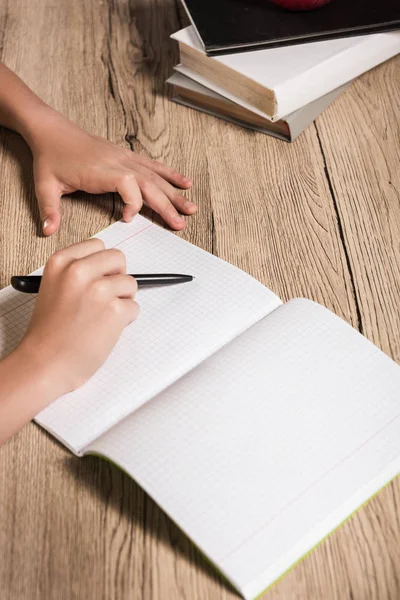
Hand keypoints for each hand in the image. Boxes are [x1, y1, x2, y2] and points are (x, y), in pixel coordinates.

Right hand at [21, 238, 138, 394]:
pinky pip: (134, 307)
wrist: (46, 363)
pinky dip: (126, 320)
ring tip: (103, 318)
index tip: (99, 278)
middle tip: (107, 297)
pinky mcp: (115, 310)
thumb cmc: (49, 333)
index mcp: (61, 262)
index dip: (103, 264)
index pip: (97, 246)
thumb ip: (76, 275)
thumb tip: (108, 271)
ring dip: (123, 300)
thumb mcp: (53, 289)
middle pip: (118, 259)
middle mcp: (79, 271)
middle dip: (118, 277)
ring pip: (130, 284)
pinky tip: (106, 330)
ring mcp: (99, 290)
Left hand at [29, 110, 196, 235]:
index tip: (128, 220)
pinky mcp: (127, 156)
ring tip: (190, 208)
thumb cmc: (50, 157)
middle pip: (149, 184)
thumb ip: (49, 210)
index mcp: (101, 170)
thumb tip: (47, 232)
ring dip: (174, 193)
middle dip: (167, 205)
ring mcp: (125, 158)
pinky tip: (184, 182)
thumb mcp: (45, 185)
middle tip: (180, 223)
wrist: (52, 130)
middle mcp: (118, 162)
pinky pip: (153, 166)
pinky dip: (170, 174)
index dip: (133, 204)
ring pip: (156, 177)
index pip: (128, 185)